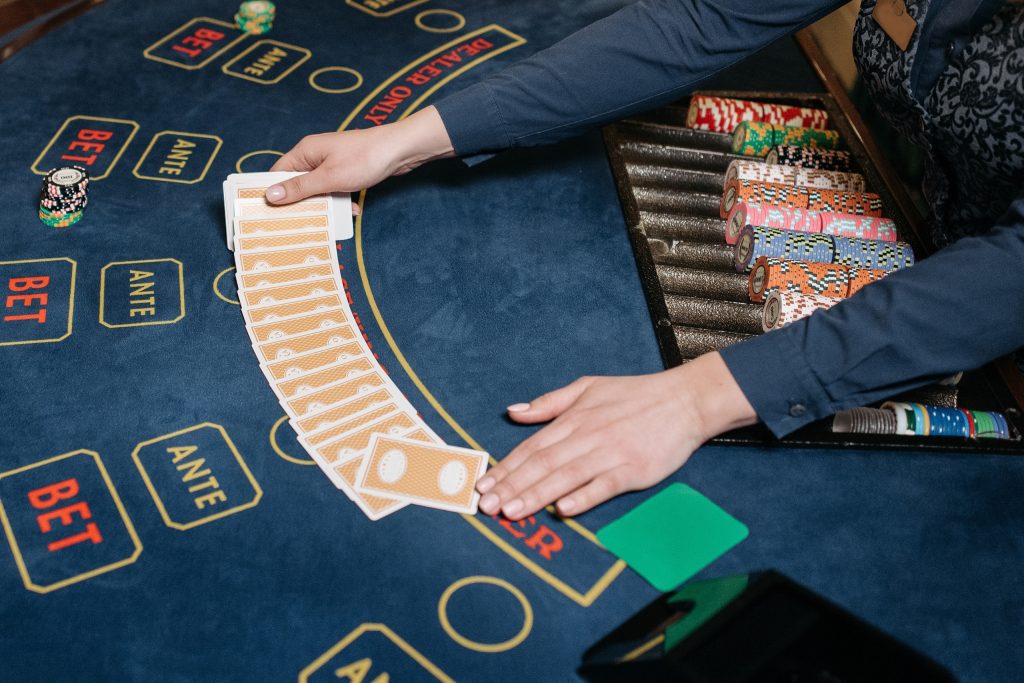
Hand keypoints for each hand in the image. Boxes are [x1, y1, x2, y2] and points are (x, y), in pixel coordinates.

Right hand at [265, 106, 454, 204]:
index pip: (278, 173)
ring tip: (330, 220)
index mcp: (305, 152)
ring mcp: (332, 163)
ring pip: (318, 190)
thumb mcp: (329, 178)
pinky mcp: (347, 171)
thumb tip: (270, 196)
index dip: (273, 193)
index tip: (269, 214)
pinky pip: (335, 189)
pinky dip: (341, 201)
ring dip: (325, 205)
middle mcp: (315, 156)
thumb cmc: (365, 158)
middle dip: (301, 203)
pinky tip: (352, 211)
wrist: (401, 150)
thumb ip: (300, 188)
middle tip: (300, 223)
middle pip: (298, 184)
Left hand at [476, 352, 756, 519]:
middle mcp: (587, 437)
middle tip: (486, 506)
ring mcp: (610, 454)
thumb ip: (548, 403)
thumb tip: (513, 412)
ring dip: (536, 495)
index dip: (506, 468)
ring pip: (566, 477)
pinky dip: (584, 497)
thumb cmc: (634, 394)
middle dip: (511, 486)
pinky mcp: (634, 470)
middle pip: (542, 465)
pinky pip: (604, 486)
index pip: (532, 447)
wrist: (684, 400)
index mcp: (573, 419)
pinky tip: (564, 509)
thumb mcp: (587, 387)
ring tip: (511, 512)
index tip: (484, 485)